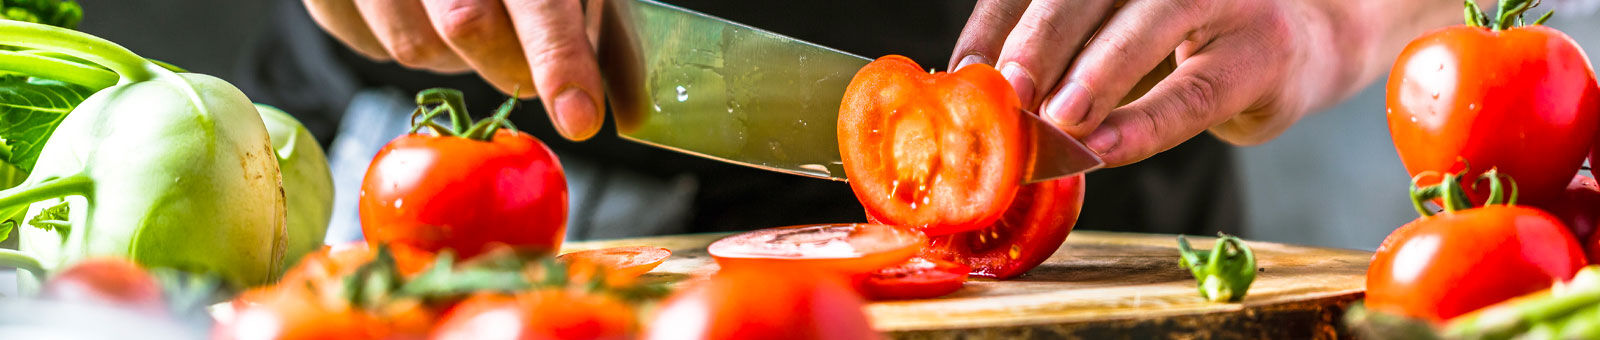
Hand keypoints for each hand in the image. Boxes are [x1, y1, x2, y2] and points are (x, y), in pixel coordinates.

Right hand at [303, 0, 604, 140]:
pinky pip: (369, 47)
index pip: (541, 0)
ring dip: (452, 57)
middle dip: (505, 63)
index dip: (560, 60)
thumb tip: (632, 114)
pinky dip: (401, 43)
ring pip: (416, 49)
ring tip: (459, 17)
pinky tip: (416, 12)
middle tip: (520, 61)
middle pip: (468, 25)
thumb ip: (597, 37)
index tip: (580, 117)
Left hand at [950, 0, 1456, 165]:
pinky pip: (1194, 92)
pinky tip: (1105, 147)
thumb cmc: (1187, 40)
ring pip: (1147, 24)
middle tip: (1003, 92)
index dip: (996, 22)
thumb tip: (977, 94)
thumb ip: (1059, 50)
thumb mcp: (1116, 31)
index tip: (962, 73)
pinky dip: (1146, 122)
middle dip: (1038, 41)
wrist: (1303, 45)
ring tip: (1054, 120)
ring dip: (1093, 75)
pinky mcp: (1260, 50)